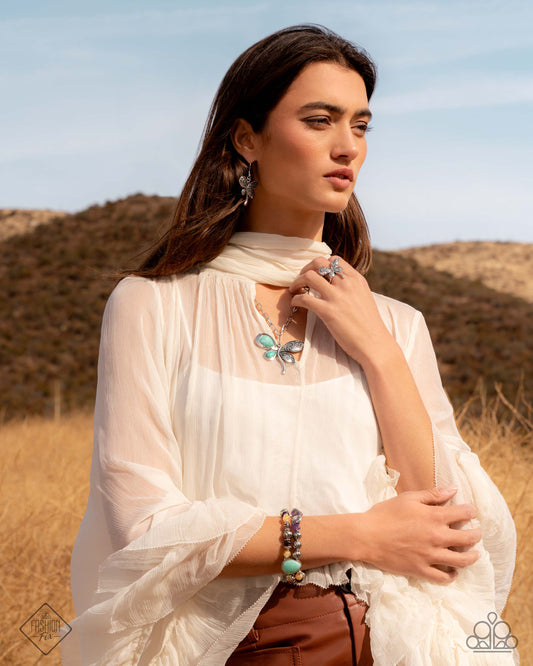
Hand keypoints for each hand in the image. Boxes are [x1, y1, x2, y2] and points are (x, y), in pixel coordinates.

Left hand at [288, 256, 393, 365]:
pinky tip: (295, 304)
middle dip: (305, 269)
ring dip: (297, 282)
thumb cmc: (369, 325)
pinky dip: (296, 299)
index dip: (319, 265)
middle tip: (301, 279)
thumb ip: (351, 287)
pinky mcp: (328, 311)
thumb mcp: (364, 297)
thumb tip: (334, 282)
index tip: (314, 274)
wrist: (375, 343)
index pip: (334, 259)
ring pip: (308, 276)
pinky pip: (304, 298)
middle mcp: (346, 284)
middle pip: (318, 263)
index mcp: (356, 279)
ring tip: (294, 290)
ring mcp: (337, 297)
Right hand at [354, 487, 481, 583]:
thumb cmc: (385, 513)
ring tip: (474, 554)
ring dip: (472, 557)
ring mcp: (430, 556)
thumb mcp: (408, 498)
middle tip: (476, 533)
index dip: (471, 511)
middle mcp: (437, 537)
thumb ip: (432, 494)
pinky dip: (452, 575)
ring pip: (461, 560)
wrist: (367, 536)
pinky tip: (454, 572)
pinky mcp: (421, 570)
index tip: (471, 511)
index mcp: (434, 517)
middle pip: (468, 538)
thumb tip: (453, 489)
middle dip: (476, 534)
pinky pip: (443, 577)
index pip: (463, 513)